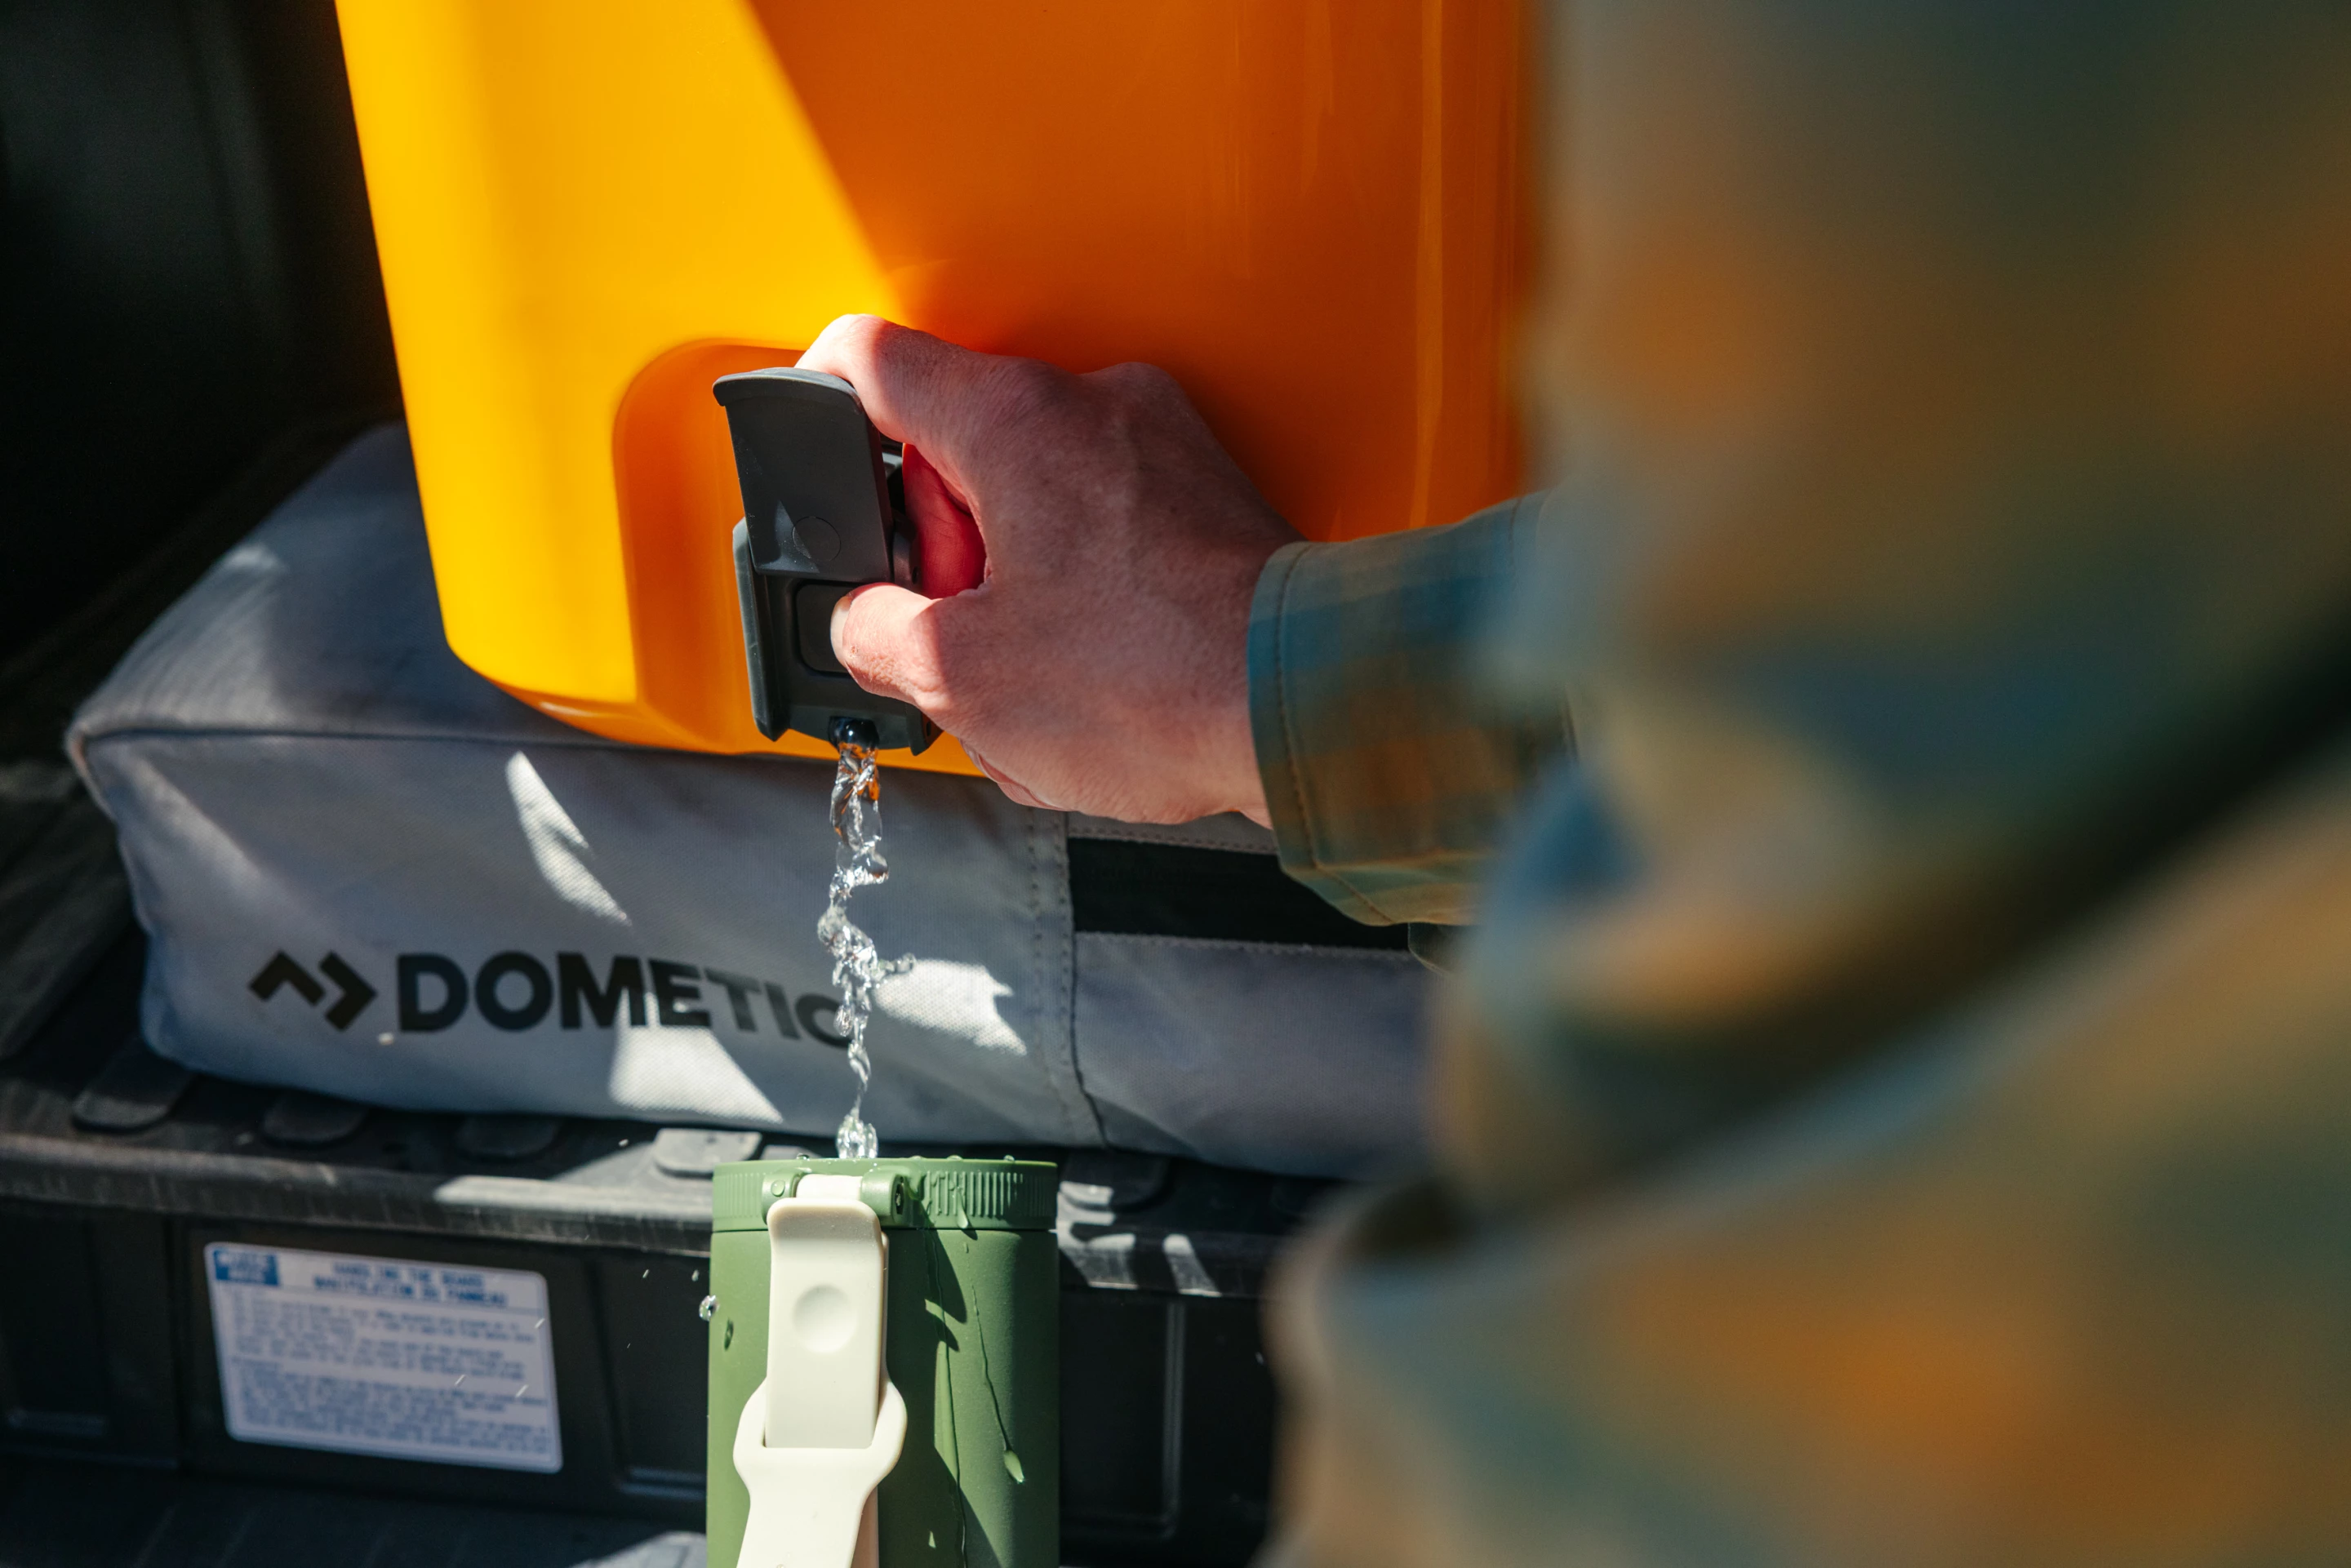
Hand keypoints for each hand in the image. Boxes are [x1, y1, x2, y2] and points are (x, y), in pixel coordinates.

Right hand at [796, 315, 1298, 824]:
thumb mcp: (961, 678)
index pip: (873, 360)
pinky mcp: (1213, 501)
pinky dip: (1087, 602)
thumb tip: (864, 623)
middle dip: (942, 557)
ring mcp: (1165, 446)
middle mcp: (1095, 405)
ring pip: (1036, 504)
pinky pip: (1108, 535)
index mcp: (1014, 420)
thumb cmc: (1159, 679)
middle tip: (956, 634)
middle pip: (959, 452)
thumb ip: (876, 634)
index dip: (818, 406)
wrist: (1309, 705)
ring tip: (1041, 684)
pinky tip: (1099, 685)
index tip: (813, 457)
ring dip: (1016, 592)